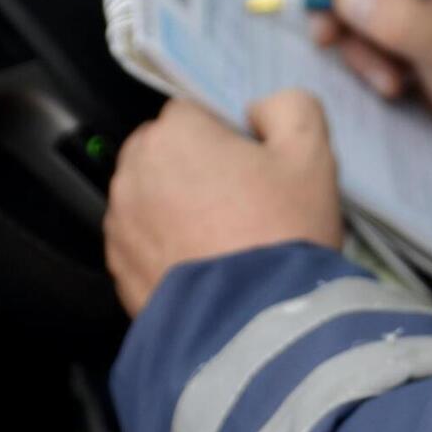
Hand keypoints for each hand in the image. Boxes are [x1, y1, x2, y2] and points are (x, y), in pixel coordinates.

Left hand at [104, 91, 340, 316]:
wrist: (255, 324)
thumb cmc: (282, 231)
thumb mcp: (312, 154)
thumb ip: (291, 107)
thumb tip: (261, 109)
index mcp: (174, 134)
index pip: (197, 110)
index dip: (231, 133)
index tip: (258, 163)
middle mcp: (133, 172)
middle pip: (170, 152)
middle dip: (200, 167)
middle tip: (248, 200)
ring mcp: (121, 225)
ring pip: (155, 197)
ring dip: (183, 206)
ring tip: (231, 237)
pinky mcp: (119, 270)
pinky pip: (148, 242)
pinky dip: (172, 247)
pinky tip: (212, 264)